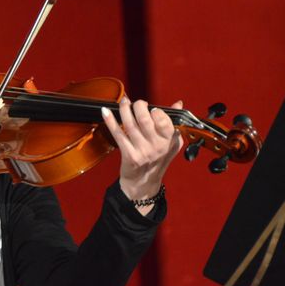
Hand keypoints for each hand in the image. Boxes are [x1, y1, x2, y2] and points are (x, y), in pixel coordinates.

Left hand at [101, 96, 182, 214]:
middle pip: (145, 120)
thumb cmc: (157, 160)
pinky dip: (110, 121)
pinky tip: (106, 112)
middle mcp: (157, 146)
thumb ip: (173, 122)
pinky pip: (118, 134)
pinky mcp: (129, 155)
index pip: (164, 121)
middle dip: (138, 106)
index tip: (151, 108)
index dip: (156, 111)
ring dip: (124, 110)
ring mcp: (142, 151)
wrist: (144, 183)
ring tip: (123, 102)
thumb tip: (178, 104)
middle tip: (135, 103)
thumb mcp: (171, 143)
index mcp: (169, 141)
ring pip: (130, 125)